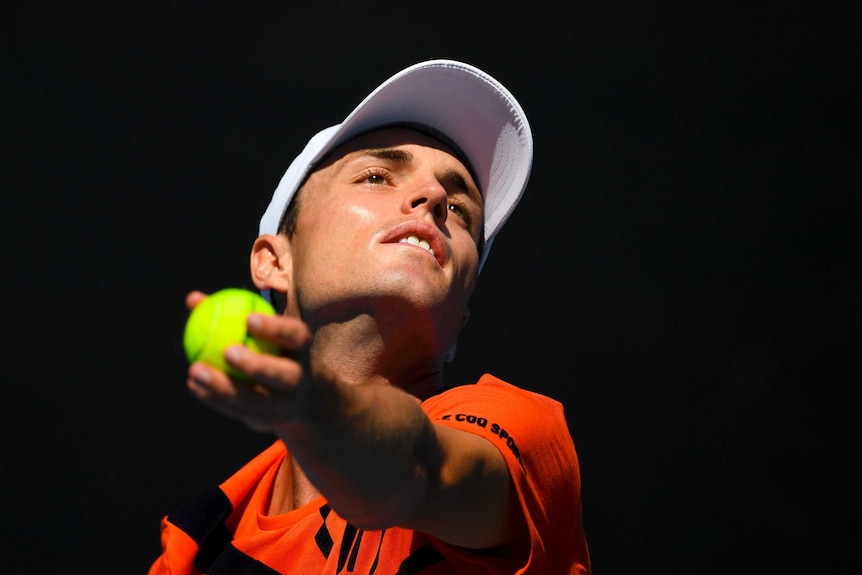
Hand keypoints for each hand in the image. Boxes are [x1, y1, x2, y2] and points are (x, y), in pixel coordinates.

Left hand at [184, 290, 314, 431]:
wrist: (302, 397)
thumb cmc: (273, 350)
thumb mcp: (263, 331)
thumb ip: (230, 314)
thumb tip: (192, 299)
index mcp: (302, 350)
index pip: (295, 336)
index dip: (275, 328)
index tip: (249, 318)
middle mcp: (299, 379)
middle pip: (284, 375)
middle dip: (257, 365)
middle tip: (227, 351)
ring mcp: (284, 404)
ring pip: (255, 400)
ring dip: (223, 387)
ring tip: (194, 370)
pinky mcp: (266, 421)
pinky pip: (237, 411)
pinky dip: (213, 398)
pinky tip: (193, 385)